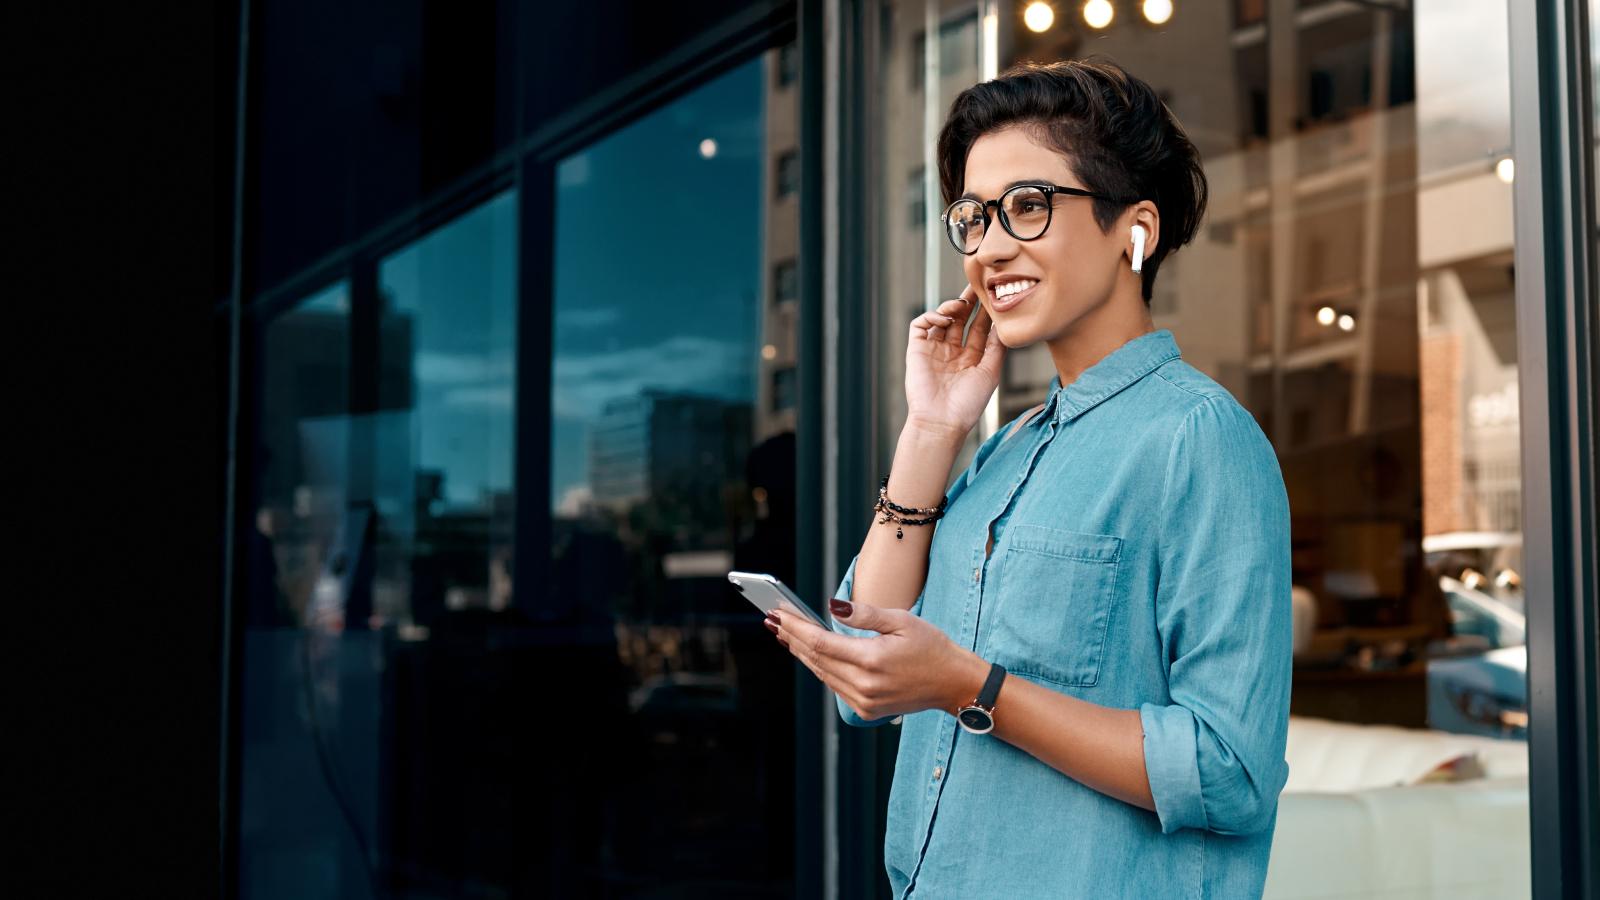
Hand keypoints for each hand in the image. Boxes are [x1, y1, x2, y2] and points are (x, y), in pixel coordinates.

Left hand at [766, 599, 978, 720]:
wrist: (953, 684)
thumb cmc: (931, 647)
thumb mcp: (902, 621)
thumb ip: (864, 615)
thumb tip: (830, 607)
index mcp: (872, 661)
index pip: (820, 643)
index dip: (795, 627)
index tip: (777, 613)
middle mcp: (864, 686)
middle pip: (816, 659)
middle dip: (792, 638)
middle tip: (772, 620)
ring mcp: (864, 703)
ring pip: (823, 674)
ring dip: (802, 654)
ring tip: (786, 634)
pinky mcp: (867, 711)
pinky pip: (835, 686)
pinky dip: (821, 668)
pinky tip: (811, 654)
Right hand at [904, 283, 1005, 440]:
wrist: (942, 421)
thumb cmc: (968, 404)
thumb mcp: (990, 373)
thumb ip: (996, 348)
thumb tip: (1002, 324)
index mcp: (970, 359)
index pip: (978, 328)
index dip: (985, 313)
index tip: (994, 297)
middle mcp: (952, 352)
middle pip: (960, 319)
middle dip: (968, 302)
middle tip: (977, 286)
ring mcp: (933, 350)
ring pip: (941, 319)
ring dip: (950, 307)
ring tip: (960, 304)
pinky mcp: (916, 350)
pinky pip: (920, 325)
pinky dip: (931, 317)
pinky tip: (943, 320)